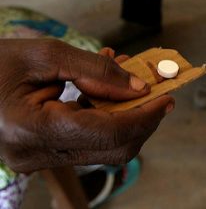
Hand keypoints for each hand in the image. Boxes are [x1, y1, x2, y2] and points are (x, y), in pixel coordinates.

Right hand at [0, 39, 174, 172]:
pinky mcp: (43, 153)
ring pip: (103, 146)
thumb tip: (140, 87)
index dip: (144, 115)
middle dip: (142, 118)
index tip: (167, 97)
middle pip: (112, 147)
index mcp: (31, 130)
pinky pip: (86, 139)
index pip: (107, 133)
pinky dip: (104, 115)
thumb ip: (95, 71)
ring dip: (124, 113)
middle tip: (160, 91)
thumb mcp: (44, 54)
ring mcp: (39, 158)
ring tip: (127, 76)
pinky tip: (104, 87)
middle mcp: (36, 154)